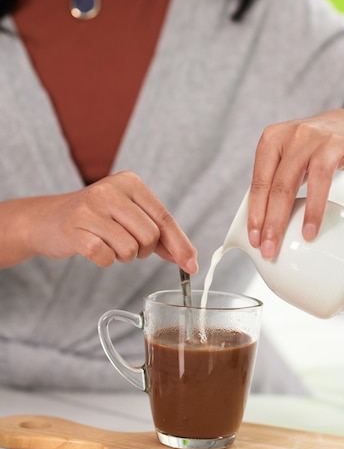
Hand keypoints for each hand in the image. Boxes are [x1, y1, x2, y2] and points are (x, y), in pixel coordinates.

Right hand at [3, 171, 197, 271]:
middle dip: (144, 251)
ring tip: (109, 244)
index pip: (164, 218)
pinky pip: (106, 258)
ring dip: (124, 256)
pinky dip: (105, 261)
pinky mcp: (75, 229)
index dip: (180, 245)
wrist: (47, 219)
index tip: (191, 265)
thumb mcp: (128, 215)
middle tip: (129, 246)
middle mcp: (110, 190)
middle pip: (150, 236)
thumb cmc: (95, 218)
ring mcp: (90, 208)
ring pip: (130, 249)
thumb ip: (159, 233)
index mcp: (130, 182)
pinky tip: (94, 248)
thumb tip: (188, 258)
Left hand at [248, 109, 343, 258]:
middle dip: (276, 222)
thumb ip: (269, 185)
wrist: (342, 125)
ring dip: (313, 209)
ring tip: (308, 235)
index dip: (257, 213)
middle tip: (272, 249)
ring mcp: (327, 139)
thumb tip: (257, 231)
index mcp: (272, 140)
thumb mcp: (281, 160)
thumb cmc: (305, 152)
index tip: (255, 240)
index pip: (261, 182)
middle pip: (284, 184)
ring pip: (319, 176)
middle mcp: (298, 136)